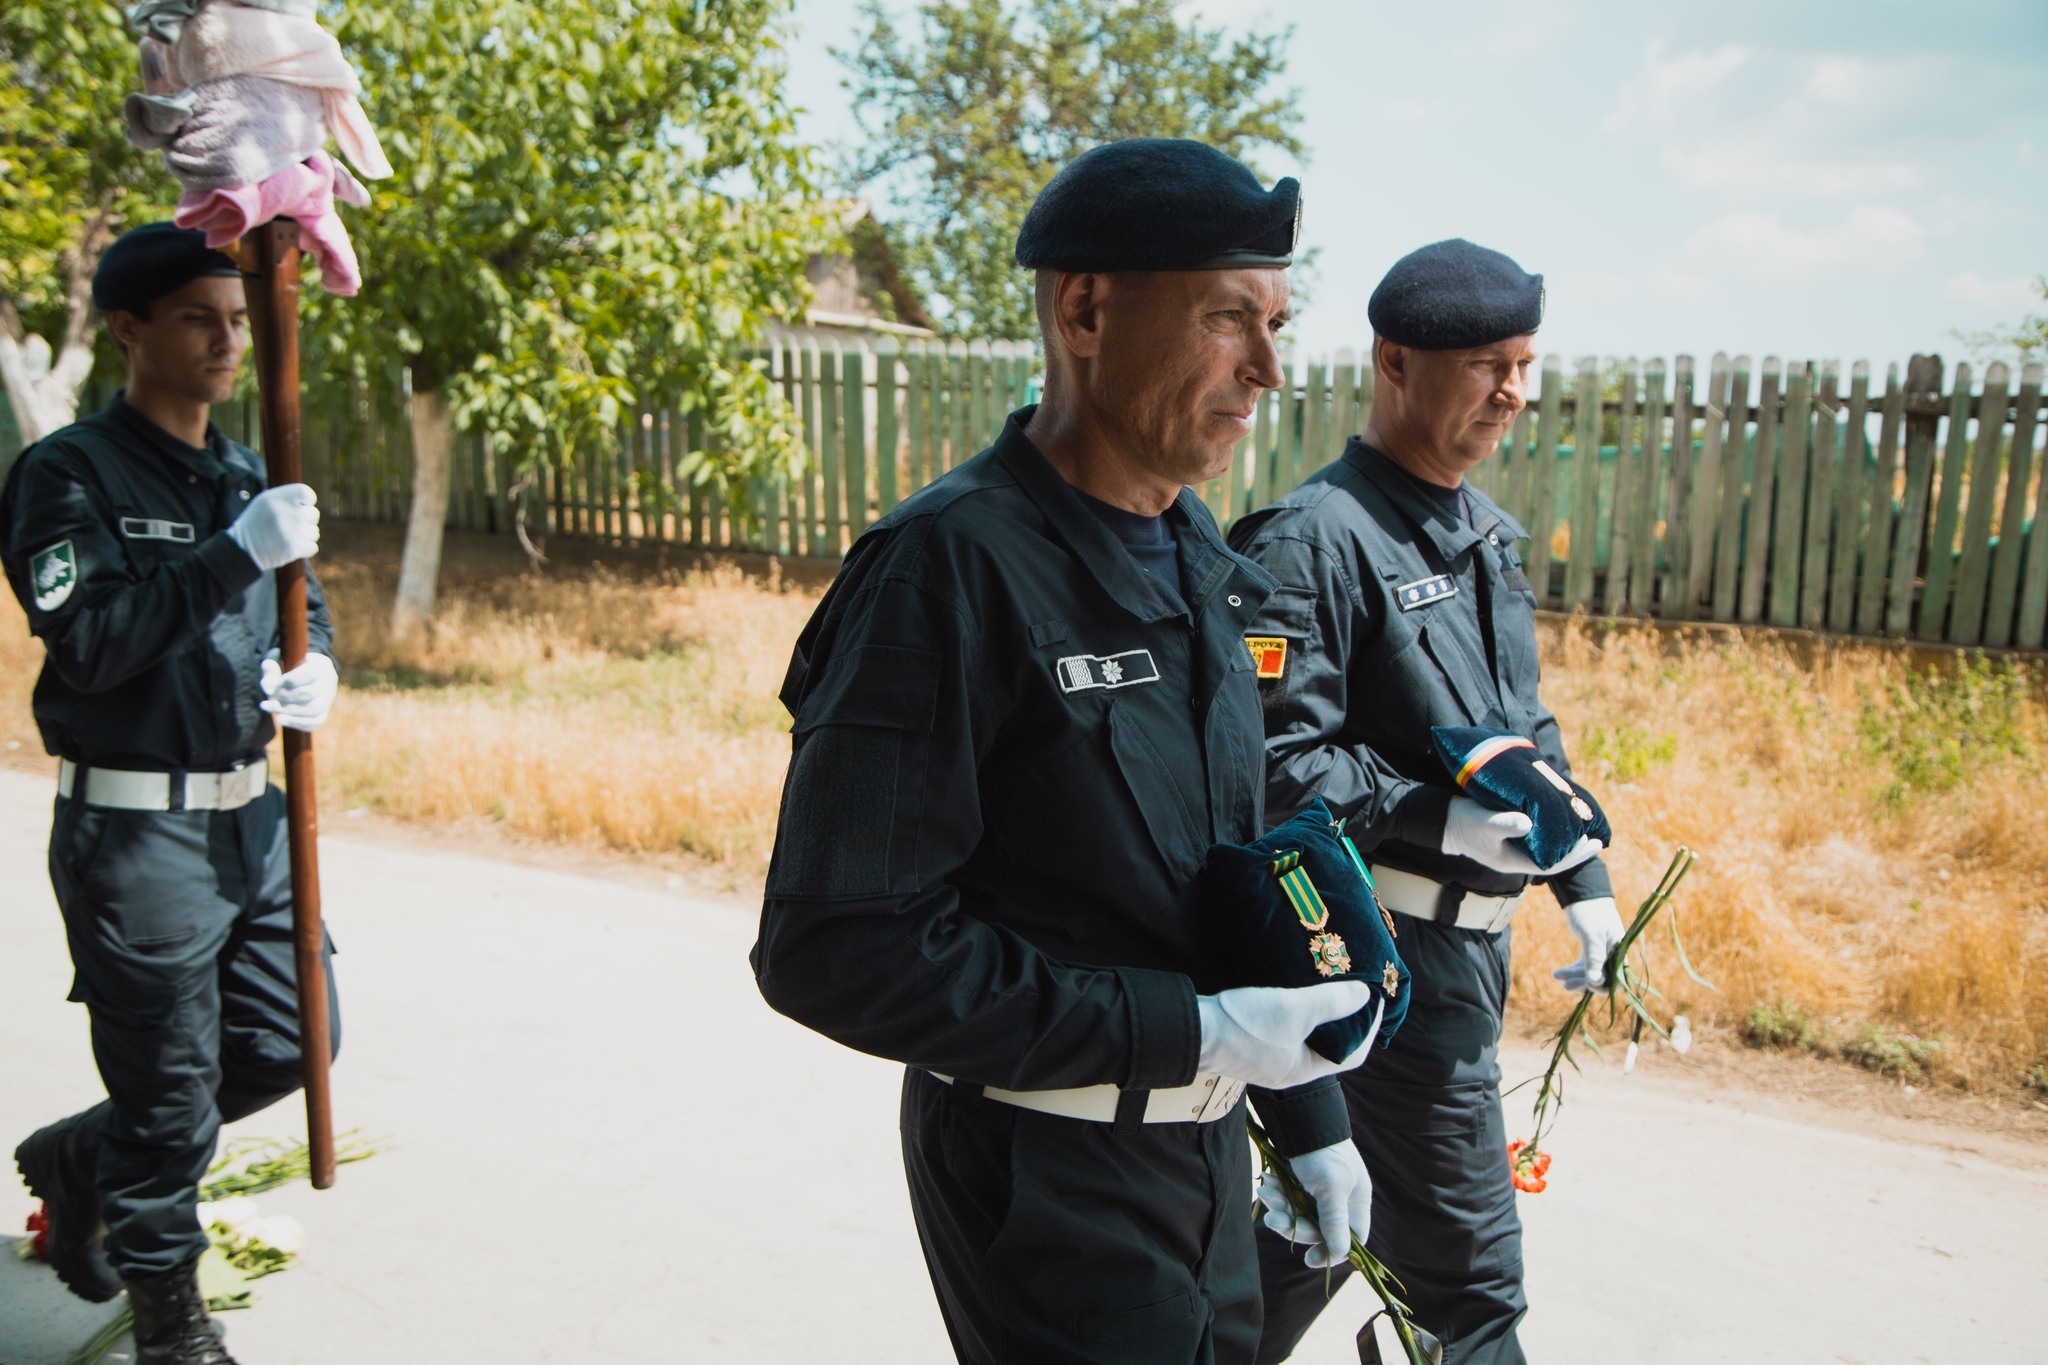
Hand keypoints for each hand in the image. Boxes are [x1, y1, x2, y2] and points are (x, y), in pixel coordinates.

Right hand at [228, 484, 318, 568]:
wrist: (243, 549)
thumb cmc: (257, 523)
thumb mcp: (266, 502)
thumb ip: (287, 497)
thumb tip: (310, 499)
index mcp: (277, 498)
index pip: (307, 493)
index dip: (308, 502)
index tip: (300, 507)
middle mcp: (285, 512)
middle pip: (314, 514)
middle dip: (306, 520)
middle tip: (290, 525)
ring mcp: (291, 530)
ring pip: (314, 532)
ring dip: (305, 536)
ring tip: (288, 537)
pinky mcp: (293, 548)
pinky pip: (313, 547)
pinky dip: (305, 549)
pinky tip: (291, 547)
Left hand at [260, 650, 336, 731]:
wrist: (298, 680)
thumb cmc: (286, 669)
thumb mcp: (277, 664)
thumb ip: (270, 671)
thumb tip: (267, 688)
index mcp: (322, 664)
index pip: (310, 673)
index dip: (289, 680)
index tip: (274, 685)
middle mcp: (330, 681)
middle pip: (310, 693)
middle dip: (286, 696)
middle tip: (271, 697)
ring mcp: (328, 699)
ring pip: (313, 709)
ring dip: (289, 710)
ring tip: (271, 707)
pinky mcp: (323, 713)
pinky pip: (315, 722)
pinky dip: (296, 722)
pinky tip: (280, 719)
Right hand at [1196, 981, 1373, 1090]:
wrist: (1194, 1031)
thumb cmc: (1246, 1025)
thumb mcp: (1296, 1009)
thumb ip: (1332, 1002)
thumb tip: (1365, 995)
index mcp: (1305, 1069)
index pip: (1353, 1056)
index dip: (1369, 1028)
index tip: (1375, 999)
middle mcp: (1289, 1069)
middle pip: (1331, 1047)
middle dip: (1345, 1020)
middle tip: (1355, 990)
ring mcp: (1269, 1059)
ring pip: (1307, 1038)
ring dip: (1321, 1015)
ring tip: (1329, 987)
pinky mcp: (1252, 1045)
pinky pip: (1287, 1031)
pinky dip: (1299, 1014)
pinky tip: (1296, 994)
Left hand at [1257, 1139, 1369, 1269]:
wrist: (1300, 1118)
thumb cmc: (1322, 1153)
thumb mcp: (1331, 1189)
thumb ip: (1334, 1222)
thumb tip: (1341, 1254)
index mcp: (1356, 1202)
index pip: (1351, 1239)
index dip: (1332, 1252)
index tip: (1310, 1260)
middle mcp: (1341, 1200)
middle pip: (1319, 1230)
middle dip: (1294, 1225)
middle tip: (1272, 1219)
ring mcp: (1321, 1192)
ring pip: (1300, 1215)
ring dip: (1281, 1208)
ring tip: (1265, 1192)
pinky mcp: (1303, 1184)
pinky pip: (1289, 1200)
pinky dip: (1278, 1195)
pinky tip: (1266, 1183)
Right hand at [1442, 796, 1603, 875]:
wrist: (1443, 820)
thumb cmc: (1463, 822)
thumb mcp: (1483, 822)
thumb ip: (1504, 823)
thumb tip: (1529, 823)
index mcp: (1513, 861)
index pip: (1552, 864)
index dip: (1574, 856)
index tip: (1592, 844)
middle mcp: (1517, 857)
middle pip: (1553, 859)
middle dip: (1576, 851)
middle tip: (1597, 840)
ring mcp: (1513, 848)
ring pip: (1547, 849)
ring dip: (1566, 841)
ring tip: (1584, 831)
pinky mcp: (1511, 835)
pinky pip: (1538, 837)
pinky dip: (1553, 831)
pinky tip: (1562, 822)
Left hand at [1554, 896, 1625, 993]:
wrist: (1582, 894)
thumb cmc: (1589, 911)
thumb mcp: (1591, 933)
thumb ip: (1594, 957)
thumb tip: (1596, 981)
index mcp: (1619, 951)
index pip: (1617, 979)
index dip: (1603, 986)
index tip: (1587, 984)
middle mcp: (1613, 954)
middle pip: (1602, 979)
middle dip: (1585, 985)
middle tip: (1567, 986)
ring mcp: (1602, 953)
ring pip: (1590, 974)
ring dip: (1575, 979)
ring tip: (1558, 976)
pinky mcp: (1591, 950)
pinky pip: (1583, 966)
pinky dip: (1571, 971)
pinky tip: (1557, 974)